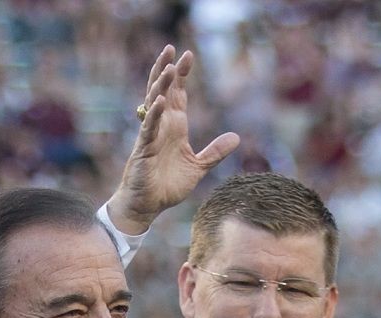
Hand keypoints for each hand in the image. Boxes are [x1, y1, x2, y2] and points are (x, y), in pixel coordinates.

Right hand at [107, 45, 239, 234]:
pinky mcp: (144, 148)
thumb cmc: (168, 186)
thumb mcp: (198, 167)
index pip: (178, 93)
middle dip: (167, 69)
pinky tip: (160, 101)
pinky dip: (154, 114)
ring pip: (153, 103)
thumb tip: (236, 137)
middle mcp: (162, 125)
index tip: (188, 55)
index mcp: (175, 126)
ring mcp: (151, 134)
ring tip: (167, 67)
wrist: (148, 206)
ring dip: (160, 85)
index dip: (182, 74)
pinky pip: (148, 127)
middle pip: (163, 90)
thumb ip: (215, 151)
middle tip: (172, 48)